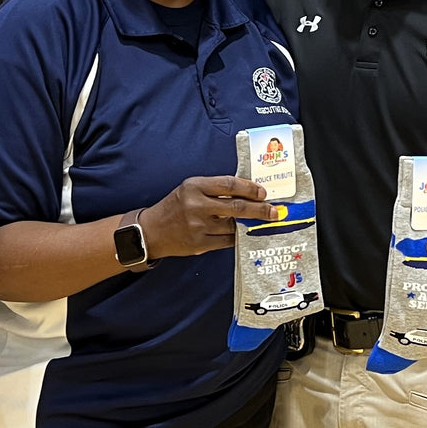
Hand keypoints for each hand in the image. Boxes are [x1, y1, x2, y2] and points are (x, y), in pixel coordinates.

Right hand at [140, 176, 277, 258]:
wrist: (152, 231)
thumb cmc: (175, 206)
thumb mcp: (191, 189)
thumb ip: (215, 189)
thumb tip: (247, 192)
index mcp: (195, 186)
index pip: (229, 184)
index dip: (250, 188)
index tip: (263, 193)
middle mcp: (196, 205)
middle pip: (237, 207)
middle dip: (260, 210)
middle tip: (274, 211)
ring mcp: (198, 226)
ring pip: (234, 226)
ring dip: (249, 224)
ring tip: (260, 222)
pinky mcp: (199, 244)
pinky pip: (227, 241)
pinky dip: (237, 237)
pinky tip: (243, 233)